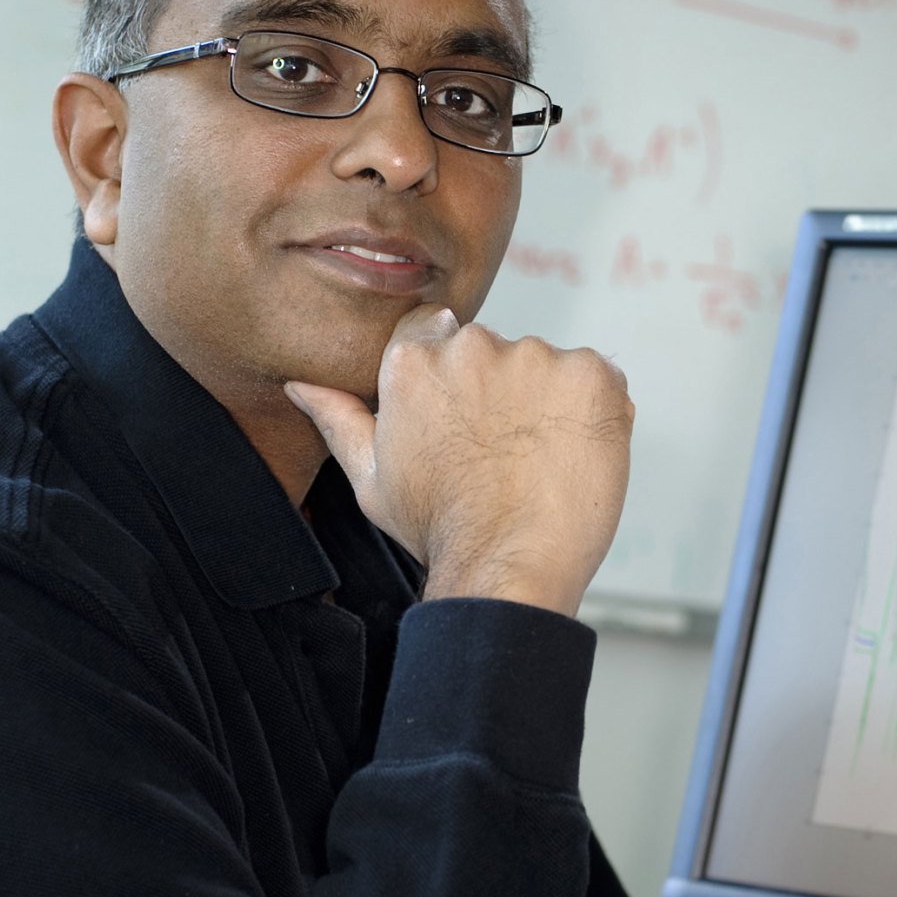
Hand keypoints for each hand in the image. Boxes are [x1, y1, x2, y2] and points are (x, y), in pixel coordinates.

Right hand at [285, 306, 632, 616]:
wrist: (511, 564)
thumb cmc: (441, 528)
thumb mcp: (372, 477)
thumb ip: (338, 418)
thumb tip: (301, 384)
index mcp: (414, 362)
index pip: (434, 331)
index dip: (454, 378)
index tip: (466, 417)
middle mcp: (471, 346)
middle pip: (492, 352)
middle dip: (501, 393)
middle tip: (503, 454)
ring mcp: (535, 357)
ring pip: (545, 367)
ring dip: (547, 403)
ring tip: (539, 462)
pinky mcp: (590, 374)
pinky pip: (595, 379)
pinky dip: (592, 411)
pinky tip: (573, 454)